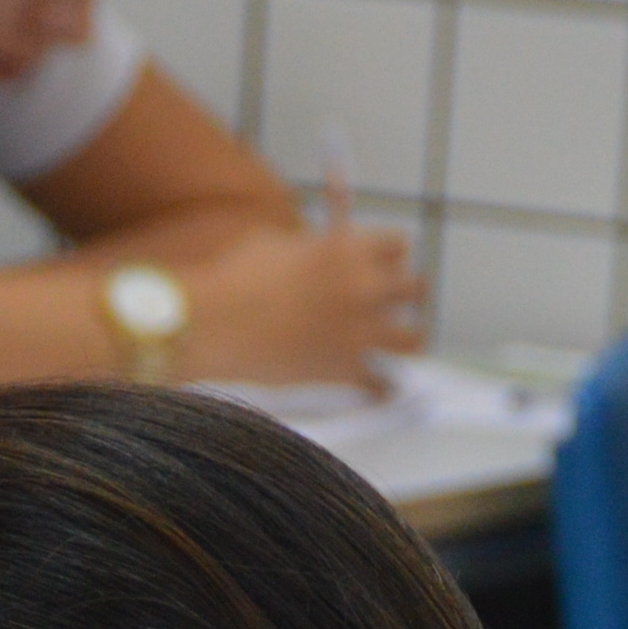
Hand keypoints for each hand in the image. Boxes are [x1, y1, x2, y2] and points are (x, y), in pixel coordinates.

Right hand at [180, 224, 425, 389]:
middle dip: (406, 291)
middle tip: (396, 299)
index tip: (382, 261)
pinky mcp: (344, 371)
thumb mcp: (277, 240)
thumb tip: (321, 239)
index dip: (387, 253)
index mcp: (348, 249)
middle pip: (415, 288)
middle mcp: (364, 289)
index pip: (398, 244)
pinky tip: (377, 388)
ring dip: (408, 338)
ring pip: (414, 339)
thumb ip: (311, 240)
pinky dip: (380, 389)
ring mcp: (358, 332)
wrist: (212, 324)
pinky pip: (382, 385)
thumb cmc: (235, 274)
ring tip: (400, 341)